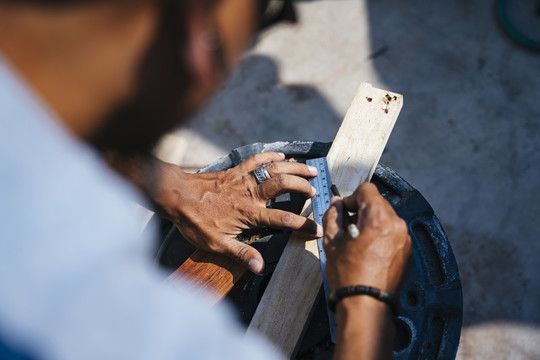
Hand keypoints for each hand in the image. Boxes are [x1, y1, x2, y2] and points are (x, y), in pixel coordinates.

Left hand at [155, 152, 321, 273]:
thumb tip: (259, 268)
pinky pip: (256, 159)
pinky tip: (281, 155)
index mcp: (249, 214)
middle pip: (283, 185)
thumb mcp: (216, 244)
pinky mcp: (235, 171)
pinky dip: (270, 155)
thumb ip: (241, 254)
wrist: (176, 196)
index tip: (317, 230)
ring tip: (310, 170)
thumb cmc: (195, 222)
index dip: (302, 225)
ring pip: (274, 169)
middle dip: (302, 187)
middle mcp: (250, 194)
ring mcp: (243, 180)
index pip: (282, 220)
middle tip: (316, 192)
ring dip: (294, 168)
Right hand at [322, 183, 410, 294]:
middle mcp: (396, 225)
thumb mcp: (332, 242)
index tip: (344, 209)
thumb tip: (335, 205)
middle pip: (378, 203)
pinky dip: (381, 236)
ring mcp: (404, 239)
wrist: (366, 304)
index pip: (367, 190)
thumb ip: (333, 216)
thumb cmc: (350, 277)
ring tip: (358, 241)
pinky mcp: (407, 251)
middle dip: (362, 210)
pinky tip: (368, 251)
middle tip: (348, 226)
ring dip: (371, 223)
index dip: (352, 197)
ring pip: (386, 218)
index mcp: (378, 218)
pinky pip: (393, 233)